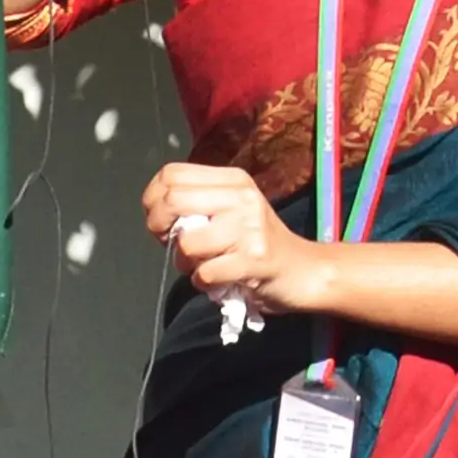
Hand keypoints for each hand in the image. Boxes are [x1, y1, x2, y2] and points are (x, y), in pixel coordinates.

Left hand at [143, 162, 326, 313]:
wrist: (303, 270)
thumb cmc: (259, 242)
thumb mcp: (233, 209)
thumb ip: (199, 204)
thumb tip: (157, 213)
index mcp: (234, 180)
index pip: (172, 174)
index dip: (153, 199)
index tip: (162, 220)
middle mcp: (242, 198)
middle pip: (173, 200)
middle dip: (158, 227)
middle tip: (169, 242)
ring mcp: (249, 229)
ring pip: (186, 243)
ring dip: (183, 263)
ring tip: (200, 266)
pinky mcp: (253, 261)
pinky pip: (204, 274)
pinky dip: (202, 283)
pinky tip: (217, 280)